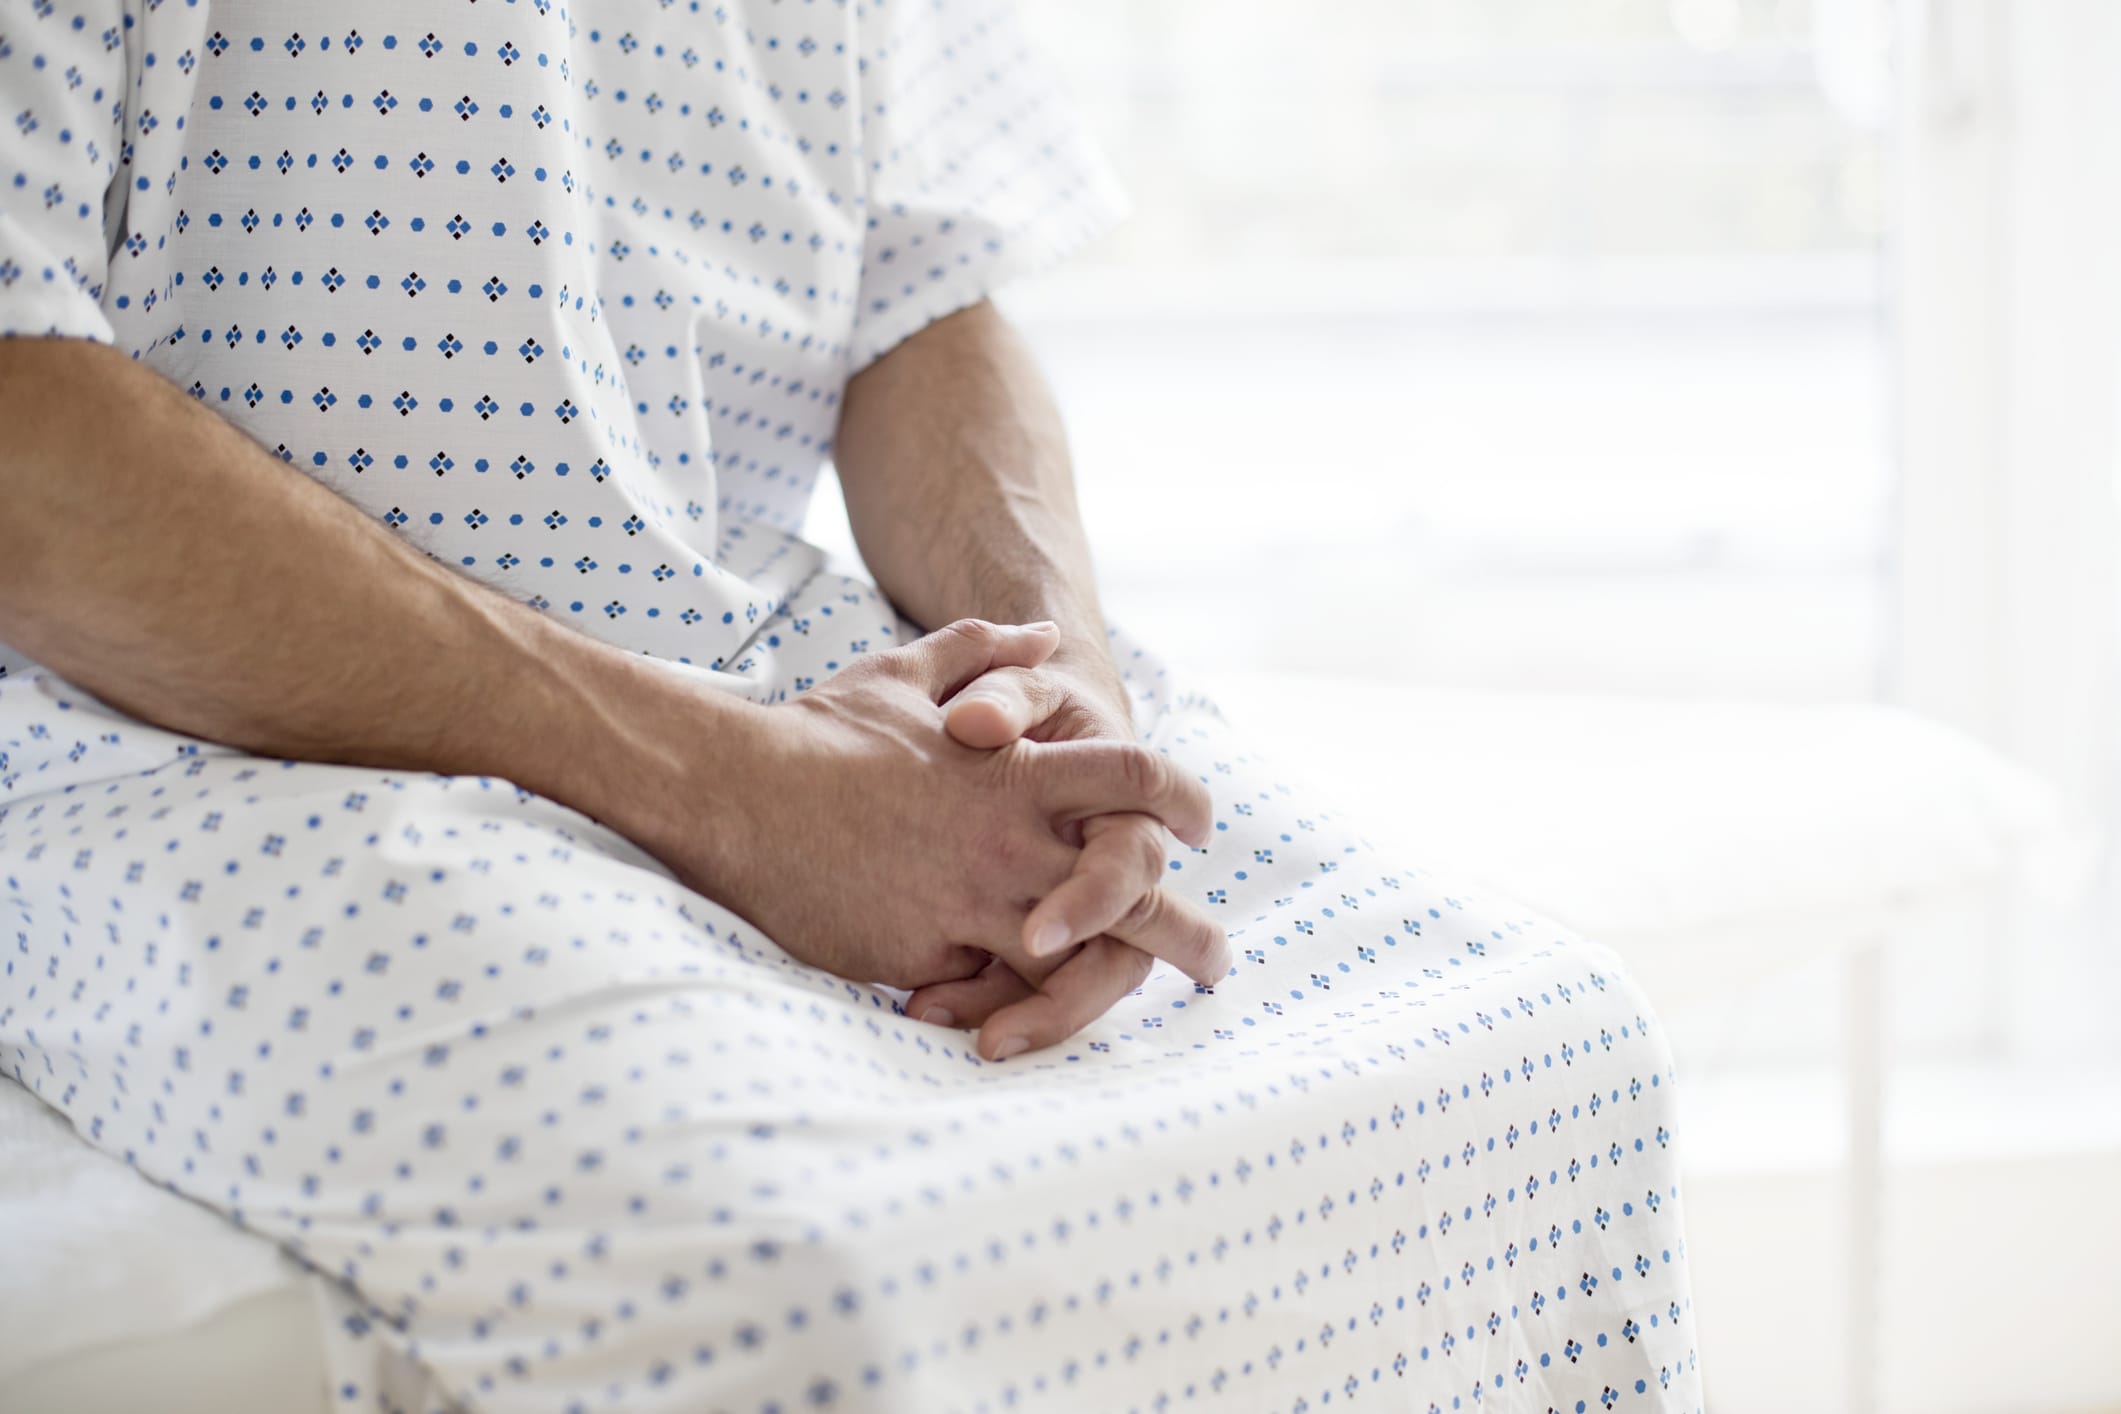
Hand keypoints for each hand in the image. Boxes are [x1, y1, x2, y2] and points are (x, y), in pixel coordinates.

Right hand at [672, 620, 1214, 995]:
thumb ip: (984, 650)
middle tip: (1217, 961)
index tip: (1200, 825)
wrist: (739, 791)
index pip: (1133, 777)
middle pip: (1132, 885)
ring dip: (1118, 987)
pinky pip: (992, 992)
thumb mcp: (906, 673)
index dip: (1178, 800)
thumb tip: (1041, 631)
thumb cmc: (820, 732)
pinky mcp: (928, 948)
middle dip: (1185, 930)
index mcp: (1018, 768)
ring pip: (1075, 957)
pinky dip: (1012, 1007)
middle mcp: (1011, 835)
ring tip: (1136, 1019)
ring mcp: (974, 897)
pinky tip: (1022, 1023)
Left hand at [904, 646, 1231, 1058]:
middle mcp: (1105, 861)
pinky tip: (923, 1008)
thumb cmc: (1013, 701)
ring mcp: (1072, 902)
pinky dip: (983, 1002)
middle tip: (1000, 1035)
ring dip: (1030, 1015)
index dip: (1102, 895)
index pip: (1133, 853)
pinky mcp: (1028, 928)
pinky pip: (1024, 982)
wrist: (993, 715)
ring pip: (1077, 979)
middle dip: (1070, 999)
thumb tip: (977, 725)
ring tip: (957, 1034)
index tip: (1040, 935)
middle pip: (1121, 947)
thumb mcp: (1012, 688)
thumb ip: (1002, 696)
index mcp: (1117, 799)